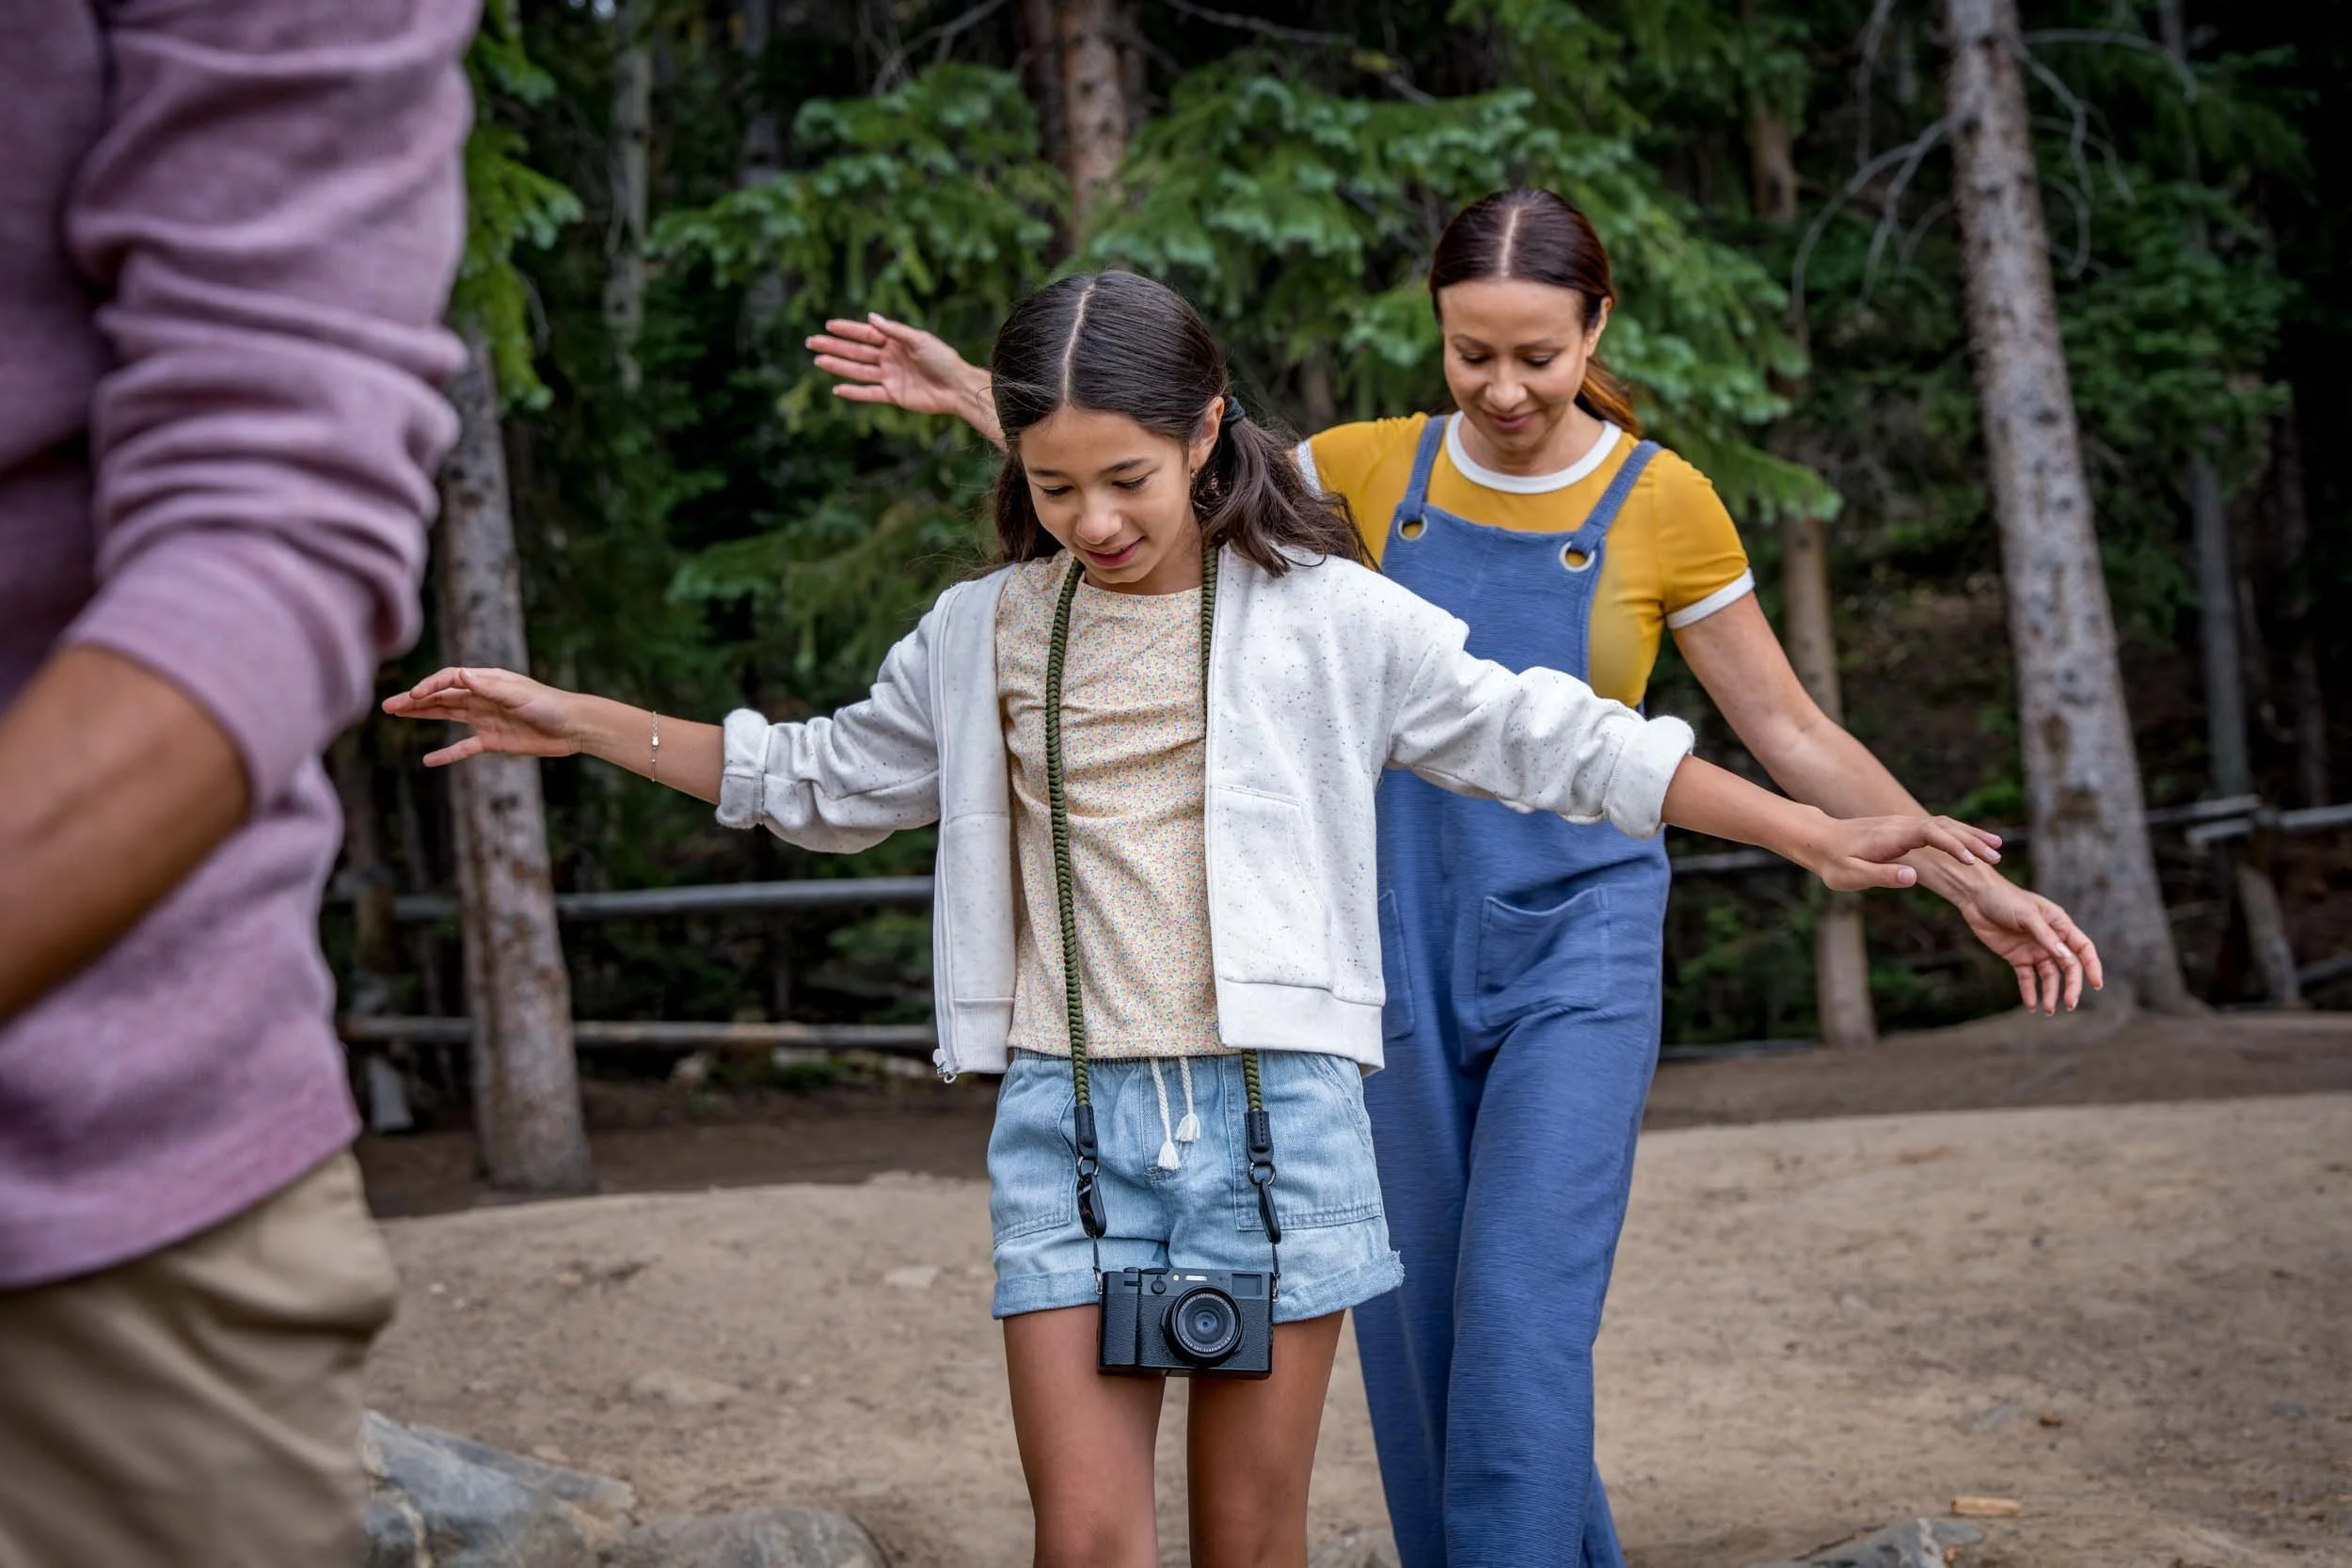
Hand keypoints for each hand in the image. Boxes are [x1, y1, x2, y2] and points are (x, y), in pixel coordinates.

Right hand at [382, 666, 581, 765]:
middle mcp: (482, 697)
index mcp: (487, 681)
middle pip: (441, 697)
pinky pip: (464, 747)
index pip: (450, 680)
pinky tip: (428, 761)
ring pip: (446, 715)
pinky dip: (447, 754)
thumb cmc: (549, 704)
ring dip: (423, 715)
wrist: (574, 727)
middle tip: (387, 706)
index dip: (430, 686)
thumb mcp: (519, 694)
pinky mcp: (493, 740)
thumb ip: (490, 687)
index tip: (414, 696)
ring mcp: (485, 719)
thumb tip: (462, 676)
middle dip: (414, 700)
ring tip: (397, 715)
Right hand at [806, 313, 991, 428]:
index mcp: (895, 342)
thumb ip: (894, 331)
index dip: (847, 330)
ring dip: (838, 366)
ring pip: (858, 371)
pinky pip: (869, 393)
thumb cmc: (943, 359)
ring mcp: (889, 377)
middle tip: (811, 342)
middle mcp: (889, 358)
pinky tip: (837, 389)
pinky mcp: (893, 395)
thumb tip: (870, 318)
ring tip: (818, 361)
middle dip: (834, 346)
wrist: (957, 387)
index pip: (865, 334)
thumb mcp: (919, 340)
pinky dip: (853, 392)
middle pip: (856, 351)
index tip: (828, 325)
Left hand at [1805, 814, 2004, 893]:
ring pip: (1943, 825)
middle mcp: (1901, 824)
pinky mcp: (1905, 829)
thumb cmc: (1833, 861)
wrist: (1818, 840)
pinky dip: (1957, 835)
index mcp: (1892, 835)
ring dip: (1969, 836)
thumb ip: (1882, 875)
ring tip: (1996, 849)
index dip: (1953, 846)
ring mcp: (1904, 824)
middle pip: (1944, 826)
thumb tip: (1913, 877)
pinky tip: (1972, 845)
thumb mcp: (1853, 875)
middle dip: (1971, 840)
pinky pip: (1937, 829)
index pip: (1930, 834)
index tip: (1972, 861)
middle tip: (1996, 857)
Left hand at [1955, 877, 2103, 1013]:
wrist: (1976, 898)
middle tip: (2070, 1004)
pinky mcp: (2017, 957)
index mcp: (2060, 925)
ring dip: (2050, 993)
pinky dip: (2029, 992)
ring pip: (2048, 976)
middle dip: (2071, 986)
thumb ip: (2046, 936)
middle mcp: (2050, 940)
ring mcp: (2034, 949)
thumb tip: (2067, 957)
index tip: (2097, 984)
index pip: (2083, 948)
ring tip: (2048, 1010)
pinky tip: (2031, 1005)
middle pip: (2068, 967)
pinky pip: (2026, 978)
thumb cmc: (2005, 898)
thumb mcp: (2027, 915)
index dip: (2092, 966)